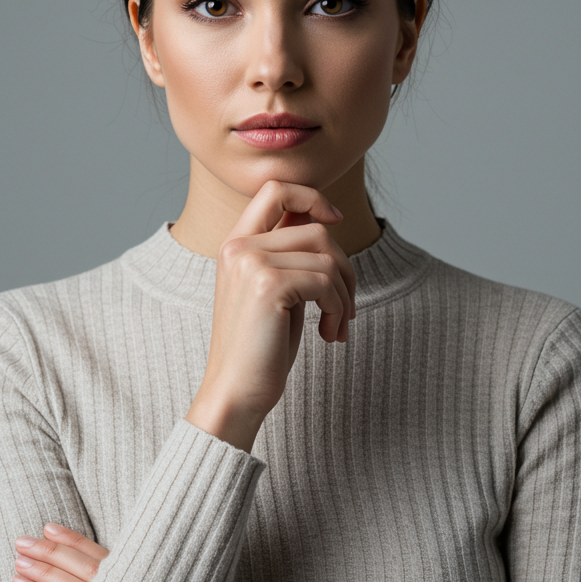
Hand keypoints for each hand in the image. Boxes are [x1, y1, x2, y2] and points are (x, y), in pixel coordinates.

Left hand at [10, 523, 108, 581]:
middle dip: (44, 555)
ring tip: (16, 577)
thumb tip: (48, 530)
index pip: (86, 550)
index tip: (46, 528)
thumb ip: (89, 556)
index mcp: (117, 574)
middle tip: (20, 546)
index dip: (65, 538)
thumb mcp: (118, 575)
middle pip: (71, 569)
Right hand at [185, 180, 355, 452]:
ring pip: (327, 257)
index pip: (275, 189)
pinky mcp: (268, 284)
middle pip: (316, 230)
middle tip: (345, 305)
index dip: (312, 197)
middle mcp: (238, 246)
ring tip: (337, 325)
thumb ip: (288, 254)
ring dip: (344, 294)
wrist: (236, 392)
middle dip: (344, 267)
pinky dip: (338, 309)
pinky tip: (329, 334)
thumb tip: (324, 220)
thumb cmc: (260, 348)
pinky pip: (326, 281)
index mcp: (235, 243)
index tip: (335, 221)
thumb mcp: (274, 290)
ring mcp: (251, 262)